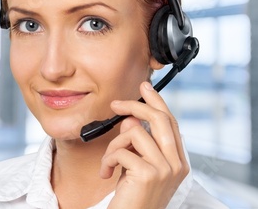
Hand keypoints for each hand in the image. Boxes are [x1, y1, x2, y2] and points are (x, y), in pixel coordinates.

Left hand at [100, 82, 189, 208]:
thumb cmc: (132, 197)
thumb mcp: (137, 165)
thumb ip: (139, 143)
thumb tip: (132, 119)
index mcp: (178, 161)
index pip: (170, 122)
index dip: (157, 102)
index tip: (144, 86)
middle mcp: (177, 164)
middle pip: (159, 118)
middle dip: (134, 105)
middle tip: (115, 105)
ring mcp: (165, 169)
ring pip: (134, 132)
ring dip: (113, 146)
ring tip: (108, 162)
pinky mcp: (149, 174)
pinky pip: (121, 151)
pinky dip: (107, 160)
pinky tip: (106, 173)